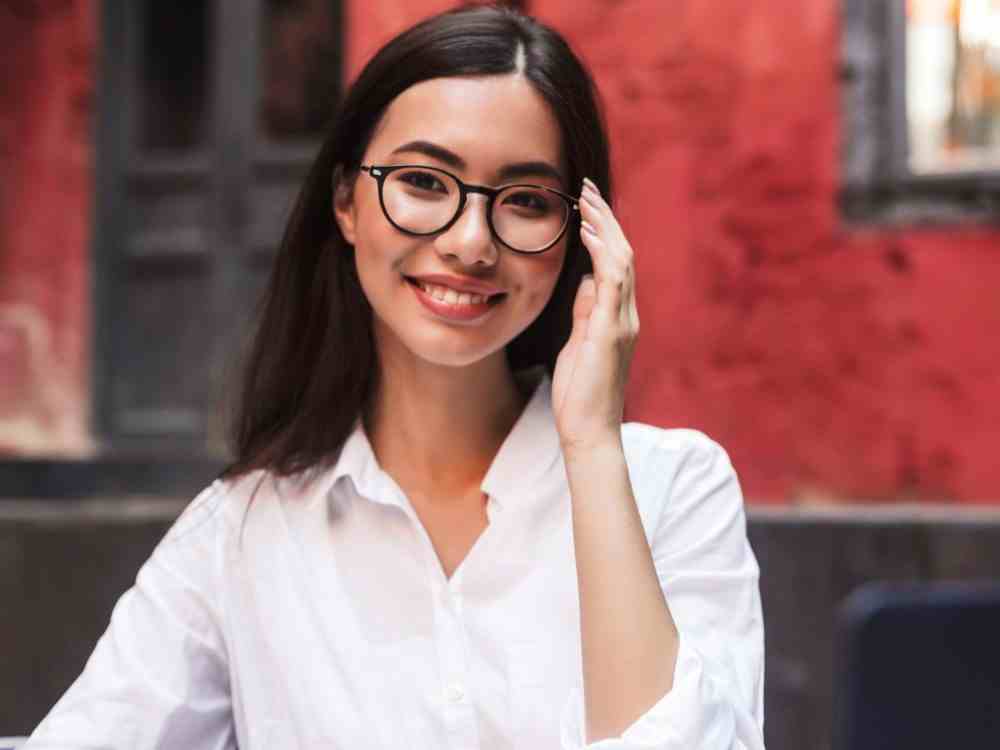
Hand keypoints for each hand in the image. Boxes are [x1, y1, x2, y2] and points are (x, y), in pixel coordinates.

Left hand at [552, 177, 638, 452]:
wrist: (588, 430)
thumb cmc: (580, 393)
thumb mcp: (580, 344)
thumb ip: (587, 312)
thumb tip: (585, 280)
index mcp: (620, 317)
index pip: (617, 263)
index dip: (604, 231)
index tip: (586, 205)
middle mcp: (628, 314)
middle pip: (623, 253)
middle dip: (605, 217)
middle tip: (586, 187)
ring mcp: (623, 322)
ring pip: (622, 260)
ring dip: (604, 226)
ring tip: (585, 199)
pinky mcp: (612, 331)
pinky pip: (613, 281)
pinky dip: (601, 252)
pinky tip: (586, 232)